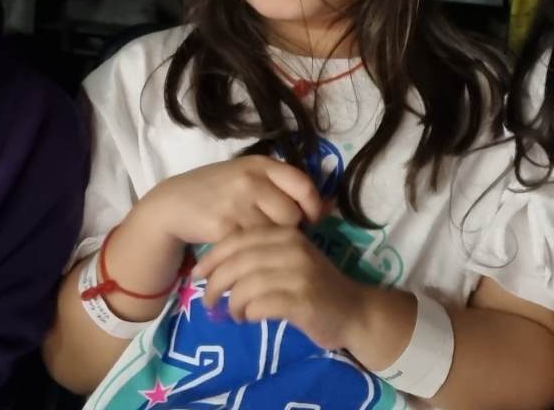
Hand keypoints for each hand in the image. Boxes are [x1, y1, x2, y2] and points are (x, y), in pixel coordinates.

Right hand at [128, 156, 326, 248]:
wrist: (173, 204)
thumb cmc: (217, 190)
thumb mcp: (249, 176)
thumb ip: (283, 187)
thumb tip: (329, 207)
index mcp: (260, 164)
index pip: (303, 185)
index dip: (313, 207)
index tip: (310, 220)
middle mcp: (250, 180)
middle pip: (291, 215)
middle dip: (288, 229)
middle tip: (275, 233)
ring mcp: (236, 203)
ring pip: (273, 234)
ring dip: (270, 243)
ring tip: (258, 241)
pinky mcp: (223, 228)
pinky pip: (252, 247)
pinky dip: (252, 252)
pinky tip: (245, 249)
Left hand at [191, 225, 379, 350]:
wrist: (355, 311)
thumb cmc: (316, 286)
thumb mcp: (290, 260)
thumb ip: (260, 255)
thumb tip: (214, 266)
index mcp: (286, 234)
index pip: (238, 239)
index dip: (212, 257)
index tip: (198, 274)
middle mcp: (292, 249)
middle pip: (237, 262)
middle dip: (215, 283)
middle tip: (208, 301)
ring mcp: (299, 275)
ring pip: (245, 286)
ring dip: (232, 303)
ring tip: (235, 314)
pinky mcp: (302, 302)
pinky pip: (260, 306)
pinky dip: (248, 314)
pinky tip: (250, 319)